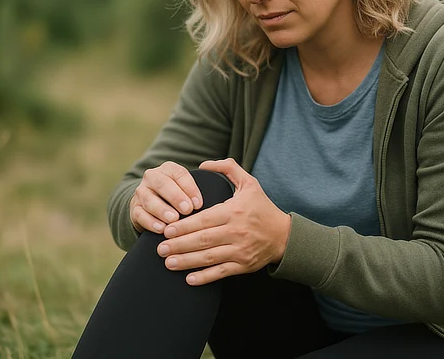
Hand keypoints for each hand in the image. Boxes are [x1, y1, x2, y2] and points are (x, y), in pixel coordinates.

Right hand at [129, 162, 202, 233]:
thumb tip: (216, 199)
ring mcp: (141, 192)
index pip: (179, 174)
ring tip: (174, 219)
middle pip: (163, 184)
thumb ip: (197, 190)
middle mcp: (152, 177)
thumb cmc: (178, 198)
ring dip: (162, 210)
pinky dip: (150, 222)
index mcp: (168, 169)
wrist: (152, 206)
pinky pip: (140, 214)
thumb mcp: (187, 189)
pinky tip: (160, 228)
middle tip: (188, 210)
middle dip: (176, 197)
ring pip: (150, 199)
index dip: (190, 188)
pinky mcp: (134, 209)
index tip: (199, 203)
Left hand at [156, 158, 291, 285]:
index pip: (204, 220)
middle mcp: (237, 232)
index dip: (184, 226)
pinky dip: (205, 277)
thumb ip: (227, 168)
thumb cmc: (262, 207)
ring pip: (209, 258)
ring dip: (186, 261)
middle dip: (179, 245)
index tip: (166, 229)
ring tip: (168, 262)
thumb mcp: (249, 183)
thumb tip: (204, 164)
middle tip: (160, 249)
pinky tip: (188, 279)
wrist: (284, 235)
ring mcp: (240, 250)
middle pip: (203, 240)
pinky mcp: (243, 265)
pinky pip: (221, 272)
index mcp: (234, 211)